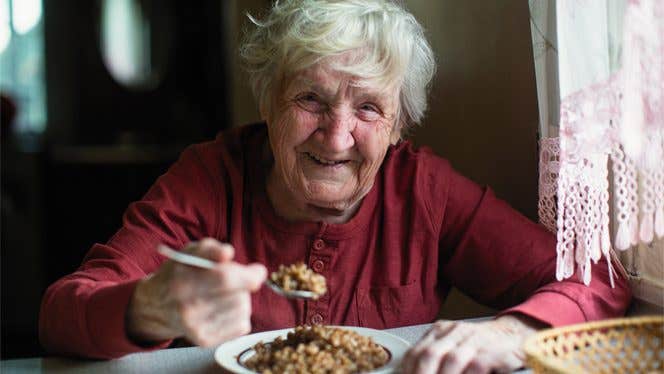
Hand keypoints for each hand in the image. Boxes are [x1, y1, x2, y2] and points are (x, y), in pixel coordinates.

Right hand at [126, 238, 266, 346]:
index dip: (247, 275)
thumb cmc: (181, 273)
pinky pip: (242, 325)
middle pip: (238, 295)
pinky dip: (241, 314)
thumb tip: (228, 253)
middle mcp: (187, 306)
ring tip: (226, 293)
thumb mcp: (190, 252)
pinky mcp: (204, 341)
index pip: (224, 278)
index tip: (258, 271)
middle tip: (246, 278)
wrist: (157, 306)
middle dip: (248, 283)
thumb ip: (210, 248)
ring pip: (242, 309)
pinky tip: (226, 308)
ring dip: (242, 297)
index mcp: (183, 280)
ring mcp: (195, 326)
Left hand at [401, 315, 545, 373]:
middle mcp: (455, 332)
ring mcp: (475, 340)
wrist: (516, 336)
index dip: (407, 371)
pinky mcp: (493, 352)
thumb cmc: (482, 347)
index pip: (415, 352)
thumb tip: (411, 373)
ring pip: (451, 360)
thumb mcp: (454, 346)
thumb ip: (435, 359)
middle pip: (429, 355)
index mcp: (441, 331)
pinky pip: (476, 367)